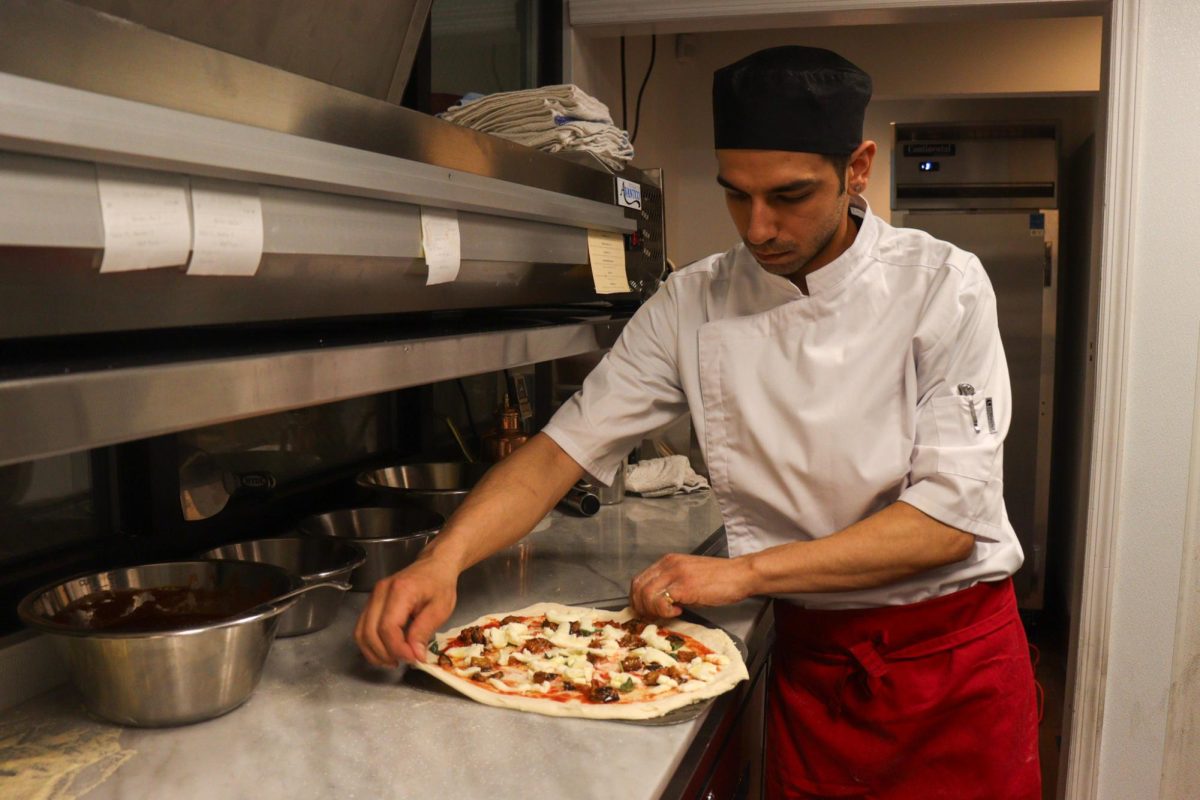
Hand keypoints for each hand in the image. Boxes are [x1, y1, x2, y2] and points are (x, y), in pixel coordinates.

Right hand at [354, 554, 459, 667]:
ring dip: (374, 653)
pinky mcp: (371, 603)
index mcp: (400, 591)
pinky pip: (362, 628)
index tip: (413, 659)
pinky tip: (385, 652)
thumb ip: (424, 631)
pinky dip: (370, 645)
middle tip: (404, 662)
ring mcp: (373, 597)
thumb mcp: (440, 609)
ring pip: (361, 632)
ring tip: (393, 662)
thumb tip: (414, 655)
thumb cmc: (440, 584)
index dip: (397, 648)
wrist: (434, 566)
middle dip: (385, 653)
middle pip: (370, 632)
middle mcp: (381, 592)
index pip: (388, 627)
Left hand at [629, 553, 753, 619]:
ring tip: (667, 615)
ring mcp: (676, 575)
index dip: (637, 599)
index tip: (644, 611)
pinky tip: (678, 612)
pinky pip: (661, 601)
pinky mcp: (685, 586)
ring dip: (652, 610)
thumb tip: (657, 603)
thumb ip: (671, 584)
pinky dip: (665, 611)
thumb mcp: (689, 576)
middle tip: (652, 618)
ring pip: (646, 594)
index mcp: (668, 561)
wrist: (740, 575)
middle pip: (638, 587)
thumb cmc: (719, 578)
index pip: (639, 579)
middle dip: (640, 607)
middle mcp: (668, 565)